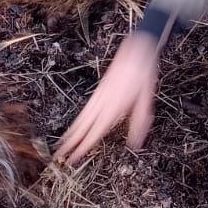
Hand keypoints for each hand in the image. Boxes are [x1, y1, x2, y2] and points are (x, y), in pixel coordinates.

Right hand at [55, 31, 159, 163]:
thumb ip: (140, 121)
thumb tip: (135, 143)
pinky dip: (76, 121)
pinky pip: (84, 111)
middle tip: (59, 157)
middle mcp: (103, 102)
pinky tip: (74, 127)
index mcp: (114, 106)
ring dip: (70, 133)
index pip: (95, 132)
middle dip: (71, 143)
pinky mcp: (98, 92)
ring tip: (61, 146)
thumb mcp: (147, 98)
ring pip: (81, 119)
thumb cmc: (143, 73)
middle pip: (83, 127)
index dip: (84, 147)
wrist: (135, 49)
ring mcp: (98, 97)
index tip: (74, 158)